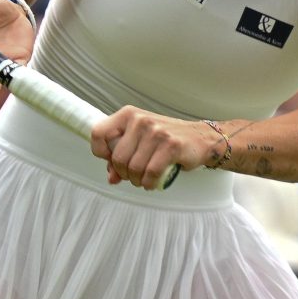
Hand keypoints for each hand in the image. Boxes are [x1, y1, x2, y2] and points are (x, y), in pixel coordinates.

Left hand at [91, 107, 206, 189]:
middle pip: (117, 158)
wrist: (200, 138)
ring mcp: (156, 132)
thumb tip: (111, 177)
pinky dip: (149, 184)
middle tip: (134, 176)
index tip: (111, 160)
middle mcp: (140, 120)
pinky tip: (152, 183)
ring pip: (134, 168)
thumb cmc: (166, 140)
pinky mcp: (171, 145)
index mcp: (128, 114)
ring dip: (137, 181)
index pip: (98, 133)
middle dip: (124, 174)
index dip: (100, 152)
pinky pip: (150, 173)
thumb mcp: (140, 142)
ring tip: (144, 180)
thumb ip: (122, 157)